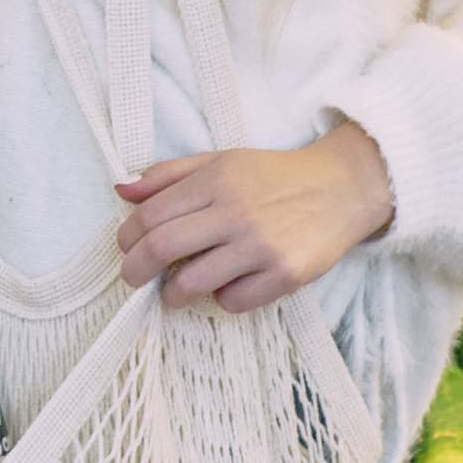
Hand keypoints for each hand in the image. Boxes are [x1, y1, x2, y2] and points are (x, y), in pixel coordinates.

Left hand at [114, 122, 392, 312]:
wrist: (341, 188)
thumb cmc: (274, 176)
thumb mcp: (223, 162)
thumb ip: (170, 174)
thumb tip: (122, 190)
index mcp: (217, 179)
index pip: (150, 215)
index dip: (127, 237)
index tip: (126, 248)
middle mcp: (236, 211)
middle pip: (162, 249)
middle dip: (134, 271)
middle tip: (133, 278)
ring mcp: (262, 245)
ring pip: (192, 283)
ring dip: (172, 294)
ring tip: (175, 291)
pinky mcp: (285, 274)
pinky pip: (233, 301)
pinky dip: (222, 298)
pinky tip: (228, 285)